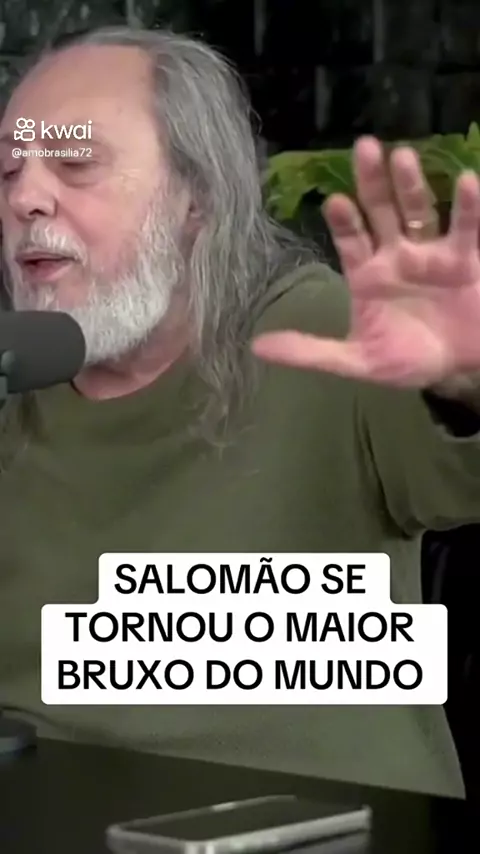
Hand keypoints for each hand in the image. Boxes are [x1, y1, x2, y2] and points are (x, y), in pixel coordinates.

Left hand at [252, 137, 479, 388]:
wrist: (457, 368)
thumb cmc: (408, 359)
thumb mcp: (357, 360)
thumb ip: (312, 352)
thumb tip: (257, 347)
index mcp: (367, 273)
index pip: (350, 239)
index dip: (343, 220)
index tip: (334, 201)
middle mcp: (396, 254)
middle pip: (381, 211)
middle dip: (372, 182)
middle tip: (363, 148)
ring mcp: (431, 252)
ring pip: (419, 212)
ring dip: (411, 185)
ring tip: (401, 156)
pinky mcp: (465, 258)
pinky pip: (466, 228)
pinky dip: (467, 207)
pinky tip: (465, 181)